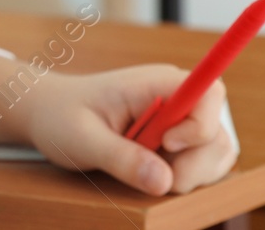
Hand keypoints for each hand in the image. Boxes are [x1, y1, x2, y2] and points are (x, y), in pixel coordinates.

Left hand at [0, 55, 237, 195]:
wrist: (48, 114)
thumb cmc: (60, 116)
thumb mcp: (82, 138)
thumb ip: (121, 158)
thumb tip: (164, 181)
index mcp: (154, 83)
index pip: (209, 92)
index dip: (201, 125)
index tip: (167, 144)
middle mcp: (175, 98)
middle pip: (217, 133)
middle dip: (195, 165)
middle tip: (156, 179)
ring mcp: (180, 121)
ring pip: (216, 153)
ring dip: (191, 175)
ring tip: (146, 174)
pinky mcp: (178, 141)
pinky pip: (203, 164)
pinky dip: (187, 178)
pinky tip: (153, 175)